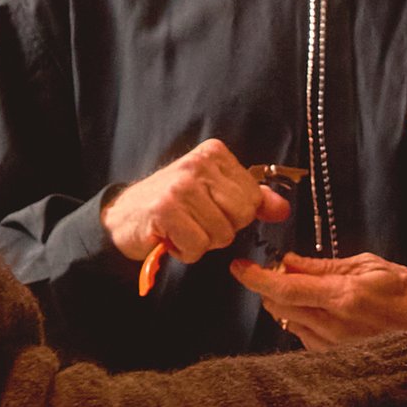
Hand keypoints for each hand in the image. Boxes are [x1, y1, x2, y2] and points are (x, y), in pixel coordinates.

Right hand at [103, 140, 287, 266]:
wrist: (124, 217)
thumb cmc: (174, 207)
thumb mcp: (215, 196)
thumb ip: (252, 200)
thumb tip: (282, 209)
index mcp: (215, 154)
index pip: (254, 198)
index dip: (236, 215)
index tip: (210, 209)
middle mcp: (198, 164)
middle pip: (241, 216)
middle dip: (222, 230)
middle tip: (196, 222)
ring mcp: (181, 185)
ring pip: (221, 234)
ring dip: (202, 242)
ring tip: (182, 228)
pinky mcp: (165, 209)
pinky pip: (198, 245)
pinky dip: (186, 251)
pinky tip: (171, 237)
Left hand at [231, 249, 406, 345]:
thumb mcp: (374, 268)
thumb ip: (328, 265)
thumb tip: (290, 262)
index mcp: (343, 297)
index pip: (284, 288)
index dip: (256, 277)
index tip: (239, 267)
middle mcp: (333, 325)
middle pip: (279, 306)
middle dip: (272, 287)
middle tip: (285, 272)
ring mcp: (332, 347)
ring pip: (289, 322)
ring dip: (288, 304)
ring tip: (315, 293)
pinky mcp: (334, 361)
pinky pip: (304, 337)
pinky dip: (303, 320)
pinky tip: (325, 314)